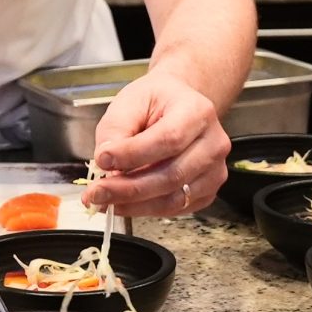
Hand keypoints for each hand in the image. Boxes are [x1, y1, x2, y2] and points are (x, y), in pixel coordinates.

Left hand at [86, 71, 229, 217]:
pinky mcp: (208, 191)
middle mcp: (213, 143)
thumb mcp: (130, 102)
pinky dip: (146, 209)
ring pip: (174, 198)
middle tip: (97, 192)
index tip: (102, 160)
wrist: (178, 105)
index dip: (133, 155)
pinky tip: (124, 202)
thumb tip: (105, 164)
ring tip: (105, 200)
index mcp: (197, 112)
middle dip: (128, 188)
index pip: (168, 139)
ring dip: (134, 205)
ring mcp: (214, 170)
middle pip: (172, 175)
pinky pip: (176, 208)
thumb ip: (116, 131)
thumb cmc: (156, 102)